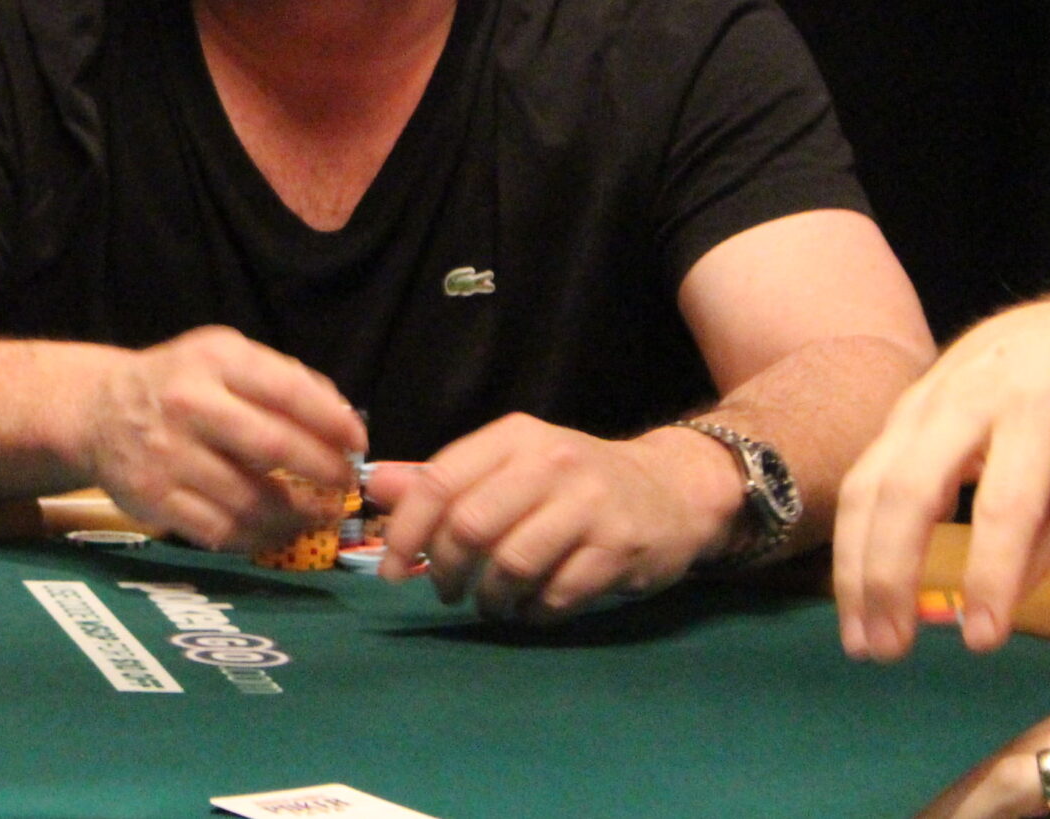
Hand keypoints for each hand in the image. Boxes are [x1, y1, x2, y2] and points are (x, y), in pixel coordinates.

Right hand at [78, 326, 364, 548]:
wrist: (99, 410)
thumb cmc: (180, 382)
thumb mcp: (225, 357)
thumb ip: (283, 379)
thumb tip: (343, 418)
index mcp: (214, 361)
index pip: (286, 390)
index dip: (331, 421)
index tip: (358, 442)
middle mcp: (188, 404)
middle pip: (272, 446)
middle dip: (322, 471)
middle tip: (345, 486)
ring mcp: (167, 455)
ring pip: (250, 499)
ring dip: (296, 514)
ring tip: (318, 514)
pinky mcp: (155, 500)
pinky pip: (220, 531)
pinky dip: (258, 538)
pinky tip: (276, 531)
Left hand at [374, 416, 736, 618]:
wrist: (673, 488)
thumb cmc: (575, 481)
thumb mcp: (510, 464)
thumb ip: (444, 478)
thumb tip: (376, 487)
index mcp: (514, 437)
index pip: (440, 481)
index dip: (406, 530)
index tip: (391, 568)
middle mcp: (551, 462)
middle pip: (470, 525)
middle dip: (446, 570)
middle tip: (447, 591)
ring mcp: (590, 503)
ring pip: (512, 564)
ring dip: (492, 598)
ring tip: (493, 604)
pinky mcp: (620, 546)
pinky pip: (558, 594)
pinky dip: (535, 612)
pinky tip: (534, 608)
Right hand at [835, 297, 1049, 661]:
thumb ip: (1049, 540)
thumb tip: (992, 613)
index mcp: (1036, 408)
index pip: (1006, 501)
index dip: (992, 572)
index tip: (983, 642)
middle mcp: (964, 398)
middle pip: (909, 488)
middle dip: (889, 572)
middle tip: (888, 651)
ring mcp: (917, 402)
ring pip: (867, 485)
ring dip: (854, 567)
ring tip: (862, 640)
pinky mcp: (894, 415)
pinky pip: (862, 480)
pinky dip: (854, 543)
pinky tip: (859, 595)